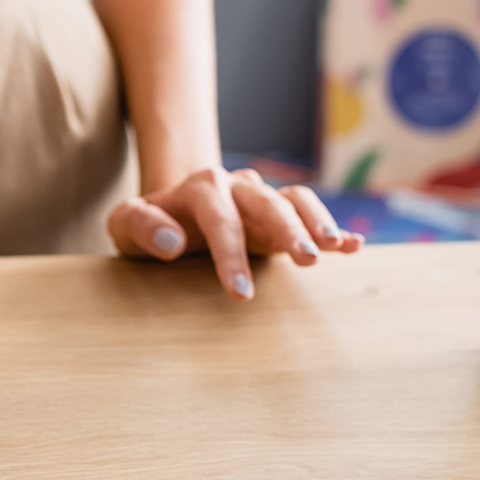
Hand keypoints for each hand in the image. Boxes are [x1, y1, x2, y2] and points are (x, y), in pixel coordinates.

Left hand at [105, 167, 364, 299]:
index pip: (221, 220)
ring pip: (296, 200)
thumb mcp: (125, 225)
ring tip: (337, 247)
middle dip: (289, 230)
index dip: (231, 256)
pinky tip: (353, 246)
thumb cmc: (148, 226)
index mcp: (200, 187)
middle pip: (268, 203)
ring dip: (317, 222)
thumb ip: (140, 227)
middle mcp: (237, 186)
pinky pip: (310, 211)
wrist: (171, 209)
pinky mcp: (280, 213)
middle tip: (307, 261)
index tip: (240, 293)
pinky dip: (332, 226)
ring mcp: (262, 197)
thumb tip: (172, 242)